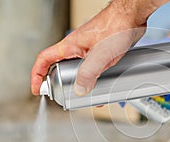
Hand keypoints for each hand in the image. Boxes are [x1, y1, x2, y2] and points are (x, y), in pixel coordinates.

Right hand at [31, 0, 169, 95]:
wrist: (132, 18)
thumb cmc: (116, 26)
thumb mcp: (101, 54)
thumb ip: (89, 72)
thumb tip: (79, 89)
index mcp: (70, 46)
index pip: (45, 59)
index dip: (37, 74)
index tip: (37, 88)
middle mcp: (78, 48)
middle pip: (61, 68)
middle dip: (61, 84)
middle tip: (64, 96)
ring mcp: (90, 50)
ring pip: (79, 70)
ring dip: (81, 84)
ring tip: (86, 97)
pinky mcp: (101, 52)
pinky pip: (93, 68)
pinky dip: (94, 79)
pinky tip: (103, 86)